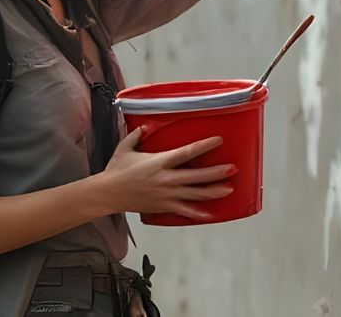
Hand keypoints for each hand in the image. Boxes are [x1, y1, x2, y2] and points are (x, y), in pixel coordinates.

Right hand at [94, 128, 234, 219]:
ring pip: (195, 194)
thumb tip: (146, 125)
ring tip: (229, 189)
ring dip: (213, 191)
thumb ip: (137, 135)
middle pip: (196, 176)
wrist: (108, 194)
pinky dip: (198, 214)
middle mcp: (166, 179)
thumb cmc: (117, 170)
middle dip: (216, 172)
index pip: (186, 152)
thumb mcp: (126, 147)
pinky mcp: (163, 207)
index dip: (204, 146)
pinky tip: (211, 215)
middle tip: (232, 168)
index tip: (218, 140)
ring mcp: (166, 195)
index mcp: (159, 162)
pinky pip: (184, 211)